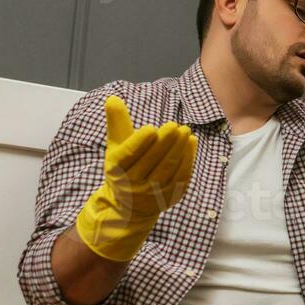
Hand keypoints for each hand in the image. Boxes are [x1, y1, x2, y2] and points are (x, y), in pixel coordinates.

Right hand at [74, 96, 197, 261]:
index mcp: (118, 170)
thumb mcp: (116, 146)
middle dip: (165, 142)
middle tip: (174, 125)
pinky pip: (181, 177)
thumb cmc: (124, 168)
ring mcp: (153, 193)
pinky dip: (188, 159)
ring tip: (185, 130)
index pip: (130, 156)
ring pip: (168, 169)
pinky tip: (191, 142)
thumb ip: (117, 123)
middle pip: (152, 161)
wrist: (130, 206)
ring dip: (179, 149)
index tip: (151, 128)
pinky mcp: (170, 197)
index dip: (140, 142)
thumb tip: (113, 98)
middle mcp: (134, 184)